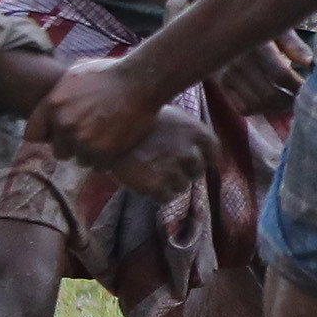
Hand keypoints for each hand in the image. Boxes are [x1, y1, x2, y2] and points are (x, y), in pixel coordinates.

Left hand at [26, 57, 166, 165]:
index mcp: (52, 105)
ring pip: (79, 160)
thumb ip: (59, 93)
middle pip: (58, 151)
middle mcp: (64, 124)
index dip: (48, 134)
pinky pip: (98, 166)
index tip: (59, 133)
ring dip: (90, 154)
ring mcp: (84, 140)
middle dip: (71, 145)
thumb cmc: (111, 72)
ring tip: (105, 140)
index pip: (33, 135)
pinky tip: (115, 146)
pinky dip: (106, 160)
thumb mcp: (75, 73)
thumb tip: (53, 104)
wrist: (142, 81)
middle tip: (89, 136)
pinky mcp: (105, 152)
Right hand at [103, 110, 217, 201]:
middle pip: (197, 171)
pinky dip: (156, 194)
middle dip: (183, 170)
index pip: (212, 153)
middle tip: (163, 163)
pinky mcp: (156, 186)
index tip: (187, 157)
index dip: (201, 157)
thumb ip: (187, 134)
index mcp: (196, 132)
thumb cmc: (137, 121)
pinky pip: (166, 198)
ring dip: (169, 182)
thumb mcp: (170, 117)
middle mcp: (189, 152)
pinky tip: (144, 180)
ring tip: (150, 170)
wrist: (104, 129)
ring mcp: (173, 170)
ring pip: (181, 186)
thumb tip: (200, 154)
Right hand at [209, 32, 309, 116]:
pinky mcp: (222, 85)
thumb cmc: (260, 28)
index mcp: (255, 44)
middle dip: (290, 101)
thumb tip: (311, 65)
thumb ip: (294, 46)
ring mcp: (227, 75)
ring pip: (256, 105)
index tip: (312, 88)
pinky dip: (260, 111)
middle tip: (303, 100)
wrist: (225, 28)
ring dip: (277, 109)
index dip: (298, 86)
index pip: (280, 75)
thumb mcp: (278, 29)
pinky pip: (243, 108)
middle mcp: (238, 61)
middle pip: (269, 94)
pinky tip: (272, 104)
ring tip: (290, 103)